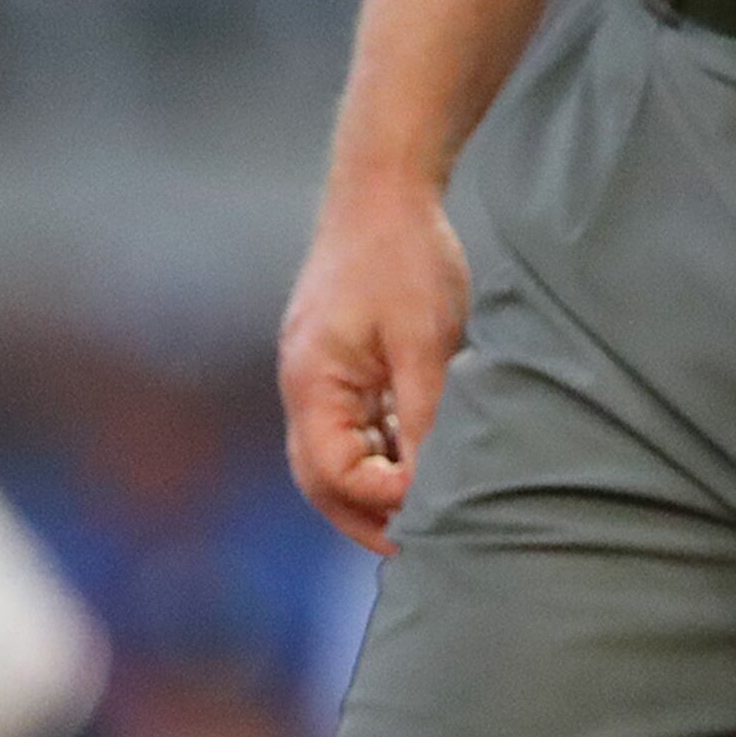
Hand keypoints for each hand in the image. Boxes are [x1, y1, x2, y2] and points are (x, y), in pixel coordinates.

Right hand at [279, 178, 470, 552]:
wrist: (383, 188)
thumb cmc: (406, 257)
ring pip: (337, 454)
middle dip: (366, 516)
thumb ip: (424, 413)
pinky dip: (382, 449)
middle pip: (322, 478)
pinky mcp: (340, 361)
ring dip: (375, 487)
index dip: (377, 498)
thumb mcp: (427, 339)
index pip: (330, 473)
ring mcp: (318, 374)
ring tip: (427, 516)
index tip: (429, 501)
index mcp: (312, 385)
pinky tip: (423, 460)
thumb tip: (431, 483)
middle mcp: (304, 387)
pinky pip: (353, 424)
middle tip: (420, 548)